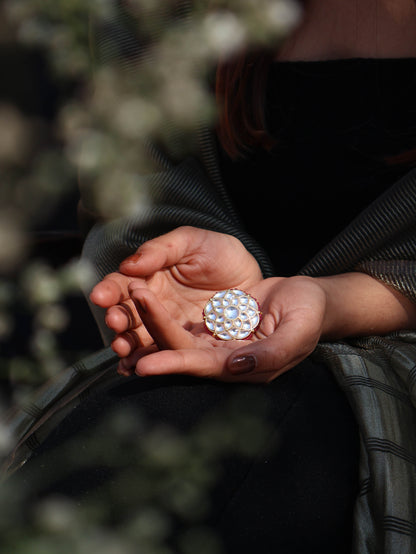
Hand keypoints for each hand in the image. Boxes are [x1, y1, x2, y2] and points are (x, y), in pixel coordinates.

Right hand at [90, 226, 262, 357]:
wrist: (252, 279)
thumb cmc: (219, 253)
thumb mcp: (192, 242)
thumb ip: (161, 250)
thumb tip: (128, 265)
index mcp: (149, 277)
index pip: (122, 284)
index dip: (110, 289)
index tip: (101, 296)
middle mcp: (152, 304)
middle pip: (126, 314)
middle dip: (117, 319)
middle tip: (115, 322)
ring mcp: (167, 326)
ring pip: (140, 338)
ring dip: (127, 344)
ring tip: (122, 348)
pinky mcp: (184, 345)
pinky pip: (163, 354)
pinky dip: (147, 361)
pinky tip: (134, 368)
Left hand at [119, 275, 327, 382]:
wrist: (305, 297)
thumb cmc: (308, 313)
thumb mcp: (299, 330)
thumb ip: (272, 352)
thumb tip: (235, 366)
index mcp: (245, 366)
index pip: (204, 367)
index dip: (175, 366)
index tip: (144, 365)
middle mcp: (224, 359)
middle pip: (181, 350)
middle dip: (153, 335)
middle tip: (120, 324)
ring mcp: (216, 341)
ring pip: (176, 334)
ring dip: (151, 321)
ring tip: (129, 300)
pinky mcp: (211, 325)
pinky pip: (181, 319)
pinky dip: (159, 313)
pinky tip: (138, 301)